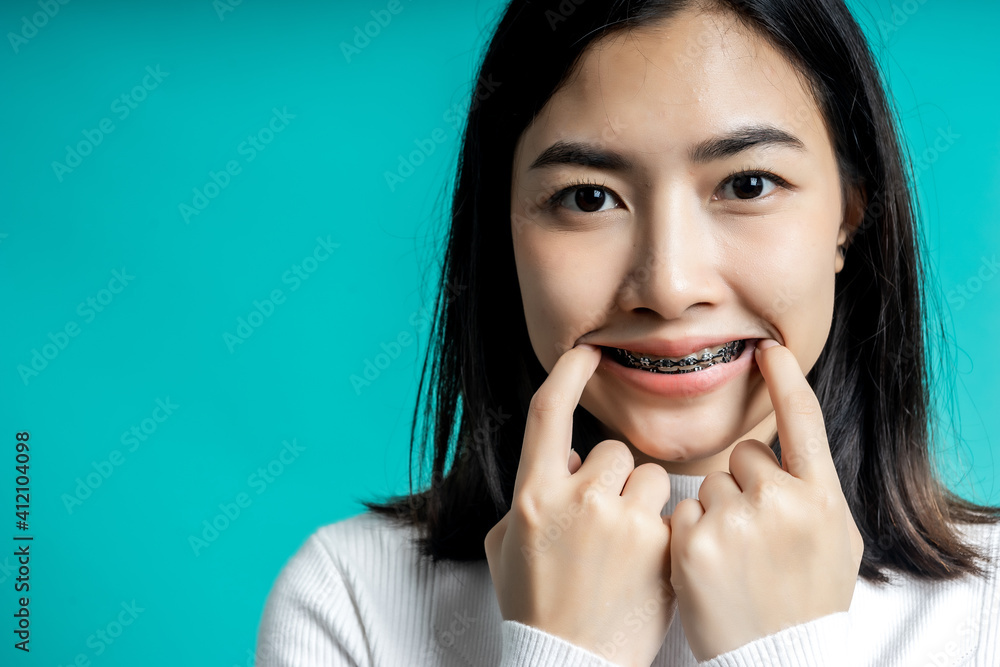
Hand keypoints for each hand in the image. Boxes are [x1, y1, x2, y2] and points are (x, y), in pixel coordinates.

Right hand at [485, 344, 675, 666]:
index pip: (548, 412)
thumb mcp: (506, 546)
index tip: (587, 352)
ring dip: (641, 504)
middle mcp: (574, 498)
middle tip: (605, 526)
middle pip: (610, 453)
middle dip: (612, 480)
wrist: (569, 664)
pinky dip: (663, 532)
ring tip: (625, 553)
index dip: (568, 373)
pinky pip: (671, 513)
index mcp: (532, 494)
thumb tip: (565, 463)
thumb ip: (530, 496)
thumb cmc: (535, 607)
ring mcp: (619, 520)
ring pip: (648, 478)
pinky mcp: (659, 544)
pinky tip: (645, 567)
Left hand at [668, 339, 863, 659]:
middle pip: (743, 456)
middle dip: (743, 485)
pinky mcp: (693, 543)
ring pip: (709, 484)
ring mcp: (735, 522)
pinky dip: (688, 533)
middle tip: (755, 536)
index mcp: (823, 501)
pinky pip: (681, 511)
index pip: (803, 421)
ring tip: (734, 559)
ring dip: (715, 511)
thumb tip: (785, 451)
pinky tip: (707, 567)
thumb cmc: (805, 602)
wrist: (776, 661)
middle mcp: (782, 504)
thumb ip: (812, 492)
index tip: (768, 347)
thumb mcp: (834, 543)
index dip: (785, 379)